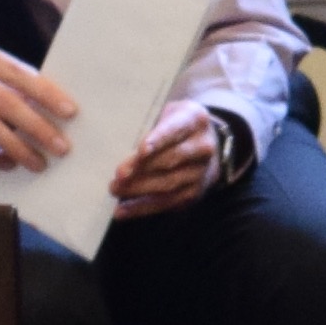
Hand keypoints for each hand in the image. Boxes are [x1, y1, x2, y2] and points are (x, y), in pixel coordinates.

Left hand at [110, 100, 229, 214]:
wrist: (209, 143)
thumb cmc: (176, 126)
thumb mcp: (167, 114)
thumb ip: (149, 128)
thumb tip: (120, 151)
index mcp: (194, 120)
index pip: (175, 130)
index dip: (158, 141)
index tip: (141, 151)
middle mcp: (203, 147)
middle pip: (170, 160)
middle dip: (142, 169)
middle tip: (118, 176)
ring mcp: (201, 172)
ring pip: (168, 184)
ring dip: (139, 190)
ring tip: (116, 190)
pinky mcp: (195, 192)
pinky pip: (167, 202)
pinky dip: (143, 207)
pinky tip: (124, 209)